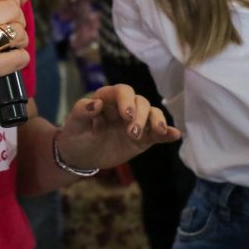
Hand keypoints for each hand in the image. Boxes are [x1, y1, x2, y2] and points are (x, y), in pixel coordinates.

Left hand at [55, 84, 179, 171]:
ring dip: (156, 121)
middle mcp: (124, 107)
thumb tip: (95, 103)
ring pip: (152, 113)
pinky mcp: (143, 138)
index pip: (122, 91)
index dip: (126, 100)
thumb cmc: (75, 136)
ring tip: (156, 132)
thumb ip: (82, 112)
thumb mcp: (73, 125)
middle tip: (132, 133)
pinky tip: (175, 135)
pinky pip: (157, 133)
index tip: (126, 115)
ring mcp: (135, 122)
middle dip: (140, 115)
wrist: (80, 157)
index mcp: (107, 99)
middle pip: (140, 102)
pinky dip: (167, 133)